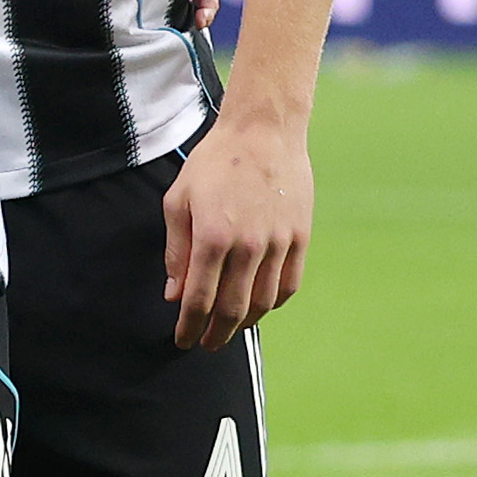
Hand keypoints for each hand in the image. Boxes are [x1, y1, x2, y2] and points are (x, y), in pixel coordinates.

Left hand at [159, 115, 311, 348]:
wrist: (264, 132)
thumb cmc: (214, 164)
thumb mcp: (178, 202)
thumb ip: (176, 252)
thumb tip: (174, 294)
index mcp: (212, 238)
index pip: (199, 300)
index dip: (189, 327)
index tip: (182, 340)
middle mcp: (249, 247)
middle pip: (232, 309)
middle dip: (215, 334)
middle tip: (205, 344)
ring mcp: (279, 243)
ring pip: (264, 302)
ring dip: (244, 323)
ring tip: (229, 329)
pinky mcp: (301, 237)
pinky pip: (289, 284)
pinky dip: (274, 303)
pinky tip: (260, 307)